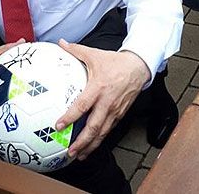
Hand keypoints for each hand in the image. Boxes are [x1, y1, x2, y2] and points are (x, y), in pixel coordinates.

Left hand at [55, 39, 148, 159]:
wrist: (138, 67)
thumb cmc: (115, 62)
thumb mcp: (94, 55)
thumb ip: (75, 50)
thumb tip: (60, 43)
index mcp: (98, 88)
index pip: (82, 105)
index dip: (70, 117)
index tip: (59, 125)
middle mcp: (107, 102)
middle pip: (94, 127)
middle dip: (81, 142)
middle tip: (69, 151)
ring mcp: (115, 111)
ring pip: (102, 133)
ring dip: (90, 146)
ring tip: (79, 156)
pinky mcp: (120, 115)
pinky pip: (108, 130)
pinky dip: (99, 140)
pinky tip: (91, 146)